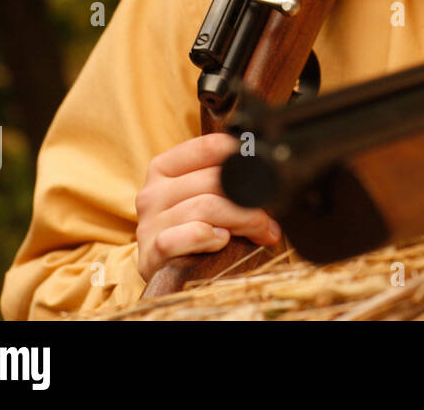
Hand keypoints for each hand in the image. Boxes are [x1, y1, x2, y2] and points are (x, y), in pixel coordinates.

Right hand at [135, 133, 282, 279]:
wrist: (158, 276)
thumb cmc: (191, 230)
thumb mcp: (203, 198)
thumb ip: (227, 181)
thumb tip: (274, 178)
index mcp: (164, 168)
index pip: (209, 147)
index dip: (243, 158)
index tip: (266, 174)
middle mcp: (152, 192)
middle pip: (213, 180)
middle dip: (250, 199)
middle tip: (270, 219)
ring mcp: (149, 223)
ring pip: (207, 206)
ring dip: (243, 220)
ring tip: (260, 232)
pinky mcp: (152, 253)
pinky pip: (192, 234)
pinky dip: (213, 237)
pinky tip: (222, 241)